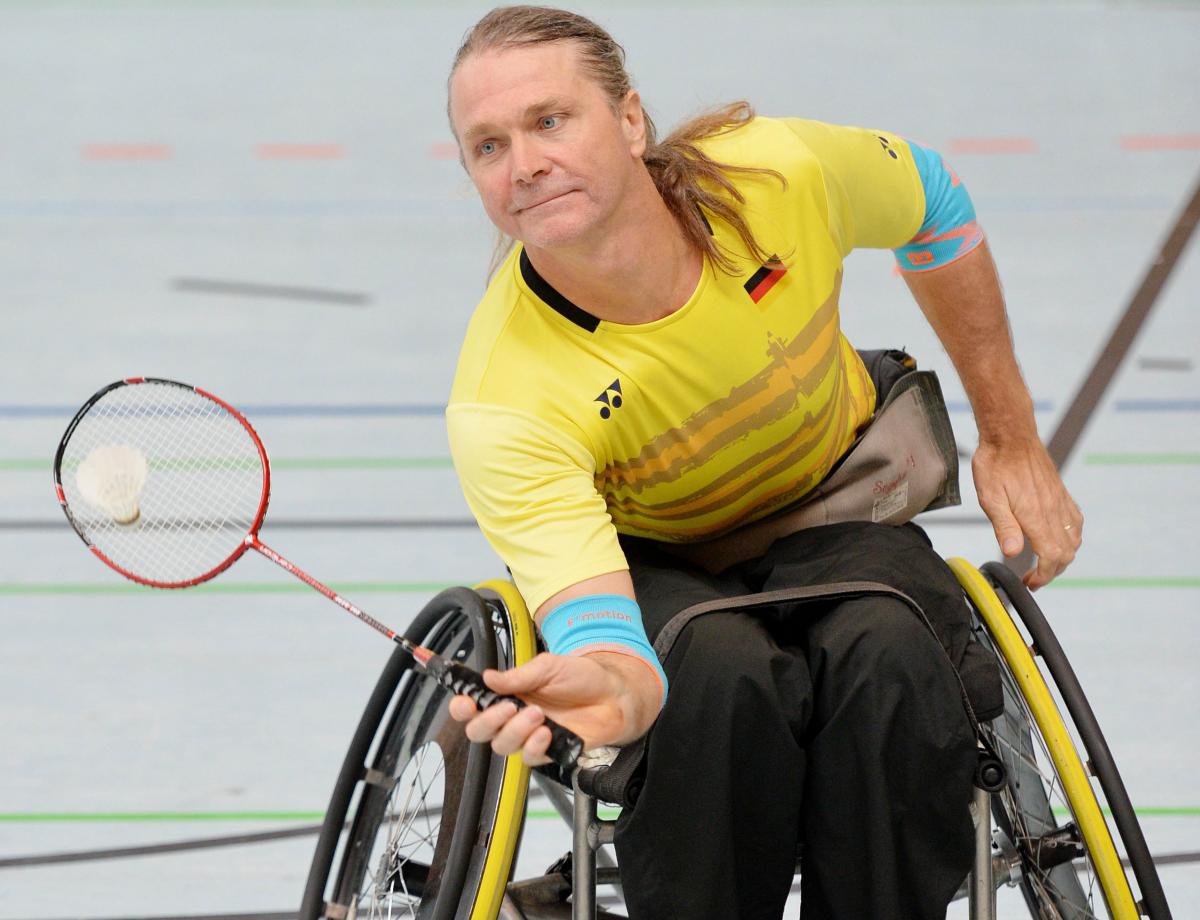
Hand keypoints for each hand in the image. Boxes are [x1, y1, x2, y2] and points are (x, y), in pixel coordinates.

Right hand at [447, 651, 660, 766]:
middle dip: (487, 721)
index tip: (465, 701)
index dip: (462, 706)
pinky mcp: (546, 752)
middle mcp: (512, 717)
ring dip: (515, 730)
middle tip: (508, 707)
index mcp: (507, 693)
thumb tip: (488, 678)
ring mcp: (528, 736)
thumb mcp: (549, 666)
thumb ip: (518, 675)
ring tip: (538, 714)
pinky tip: (547, 732)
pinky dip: (533, 746)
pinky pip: (527, 758)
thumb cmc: (582, 677)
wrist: (614, 695)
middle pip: (478, 732)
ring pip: (502, 746)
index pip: (472, 705)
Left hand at [972, 437, 1082, 589]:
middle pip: (1066, 553)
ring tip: (1044, 563)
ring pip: (1074, 539)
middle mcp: (1054, 511)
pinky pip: (1076, 522)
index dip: (1043, 575)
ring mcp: (1060, 502)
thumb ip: (1004, 527)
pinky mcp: (1061, 493)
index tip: (1029, 582)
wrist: (1011, 435)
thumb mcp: (990, 498)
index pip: (1051, 557)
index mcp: (1037, 516)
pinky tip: (1058, 538)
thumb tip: (1013, 553)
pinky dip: (1071, 538)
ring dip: (1062, 557)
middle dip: (1052, 571)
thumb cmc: (995, 465)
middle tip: (1033, 578)